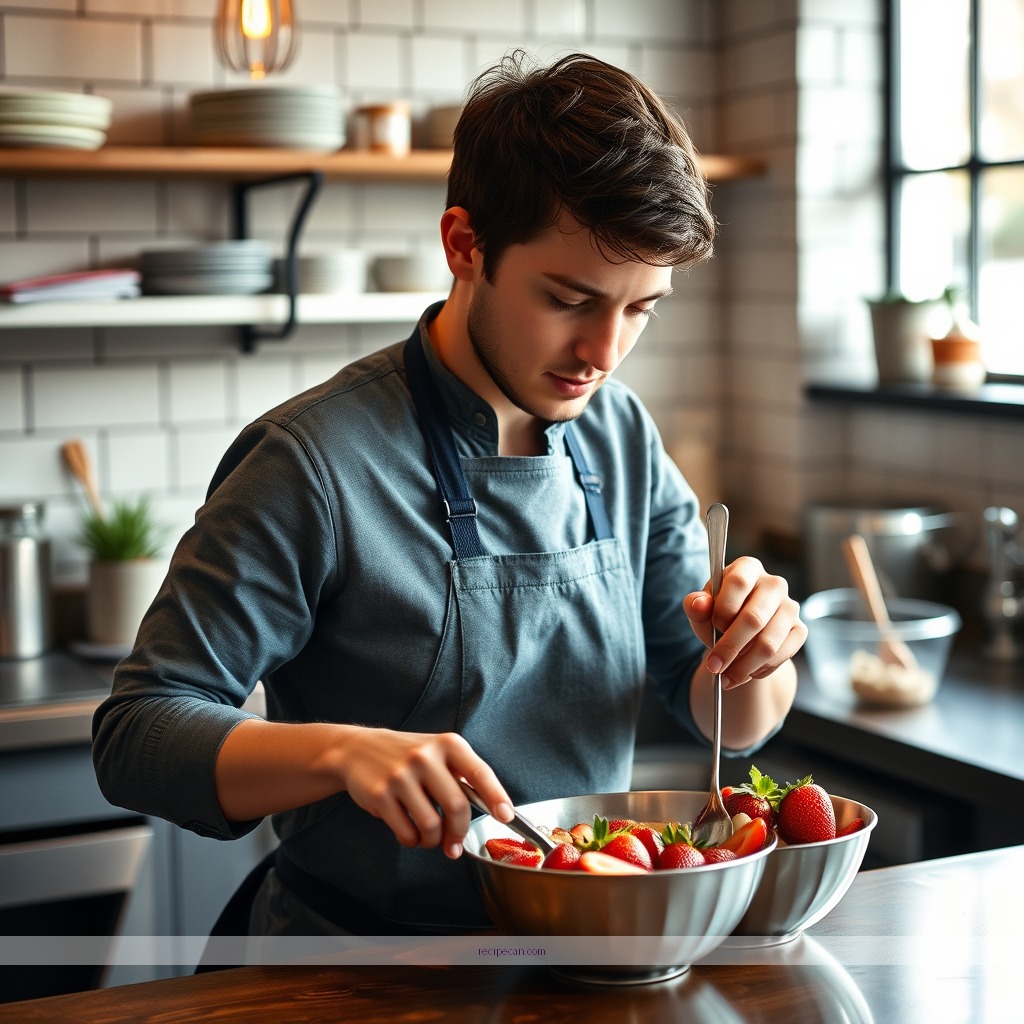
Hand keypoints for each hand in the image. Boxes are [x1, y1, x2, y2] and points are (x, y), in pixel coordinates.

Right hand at [336, 726, 512, 858]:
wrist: (357, 750)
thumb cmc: (406, 756)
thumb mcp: (438, 753)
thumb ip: (462, 779)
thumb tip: (489, 813)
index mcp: (447, 744)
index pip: (479, 773)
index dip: (496, 797)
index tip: (506, 816)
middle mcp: (425, 756)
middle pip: (457, 806)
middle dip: (459, 832)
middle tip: (455, 843)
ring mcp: (401, 775)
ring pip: (431, 825)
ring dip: (433, 841)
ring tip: (428, 836)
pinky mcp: (380, 794)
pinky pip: (407, 833)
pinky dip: (412, 840)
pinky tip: (409, 831)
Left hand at [683, 555, 805, 688]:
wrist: (740, 633)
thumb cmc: (718, 614)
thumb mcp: (701, 609)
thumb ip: (695, 605)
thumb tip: (698, 604)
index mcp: (747, 568)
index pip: (739, 583)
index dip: (723, 608)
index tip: (714, 625)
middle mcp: (774, 584)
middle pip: (754, 619)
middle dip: (729, 647)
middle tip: (713, 666)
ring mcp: (790, 607)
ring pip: (768, 644)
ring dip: (743, 666)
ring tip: (725, 677)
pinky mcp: (800, 630)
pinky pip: (781, 656)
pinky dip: (760, 670)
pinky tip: (745, 673)